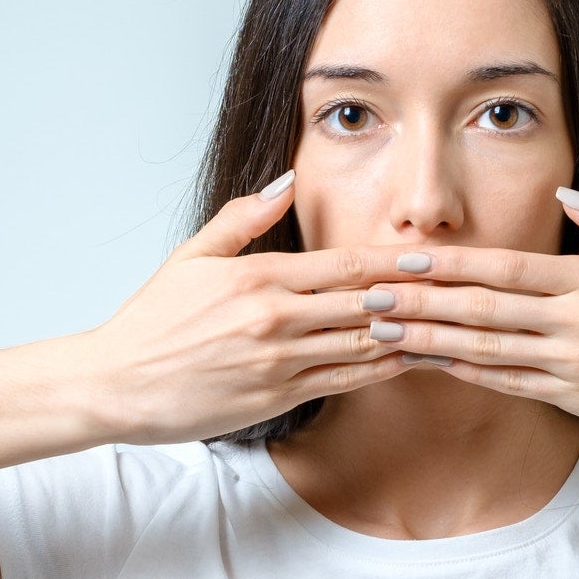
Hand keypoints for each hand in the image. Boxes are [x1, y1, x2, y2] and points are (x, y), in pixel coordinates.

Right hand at [76, 173, 430, 444]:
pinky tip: (409, 360)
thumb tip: (287, 181)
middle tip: (461, 289)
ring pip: (362, 345)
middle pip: (365, 304)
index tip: (432, 256)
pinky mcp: (277, 398)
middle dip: (415, 297)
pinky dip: (380, 369)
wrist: (117, 384)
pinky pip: (343, 381)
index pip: (344, 266)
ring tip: (450, 324)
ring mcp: (279, 362)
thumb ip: (245, 218)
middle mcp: (275, 319)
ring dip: (409, 335)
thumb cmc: (153, 320)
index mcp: (258, 277)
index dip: (394, 262)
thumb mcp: (193, 255)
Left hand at [353, 191, 578, 444]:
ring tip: (384, 333)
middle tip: (369, 297)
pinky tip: (433, 365)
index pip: (507, 268)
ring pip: (488, 351)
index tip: (405, 258)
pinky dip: (469, 374)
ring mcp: (575, 365)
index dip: (451, 265)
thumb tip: (568, 193)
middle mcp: (577, 323)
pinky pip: (512, 385)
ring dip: (431, 342)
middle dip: (421, 303)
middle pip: (483, 310)